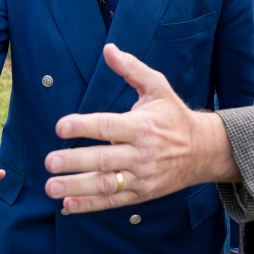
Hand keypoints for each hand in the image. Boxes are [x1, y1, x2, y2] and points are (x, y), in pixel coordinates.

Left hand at [44, 44, 239, 212]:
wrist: (203, 151)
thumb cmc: (173, 115)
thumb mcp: (158, 87)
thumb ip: (132, 68)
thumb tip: (109, 49)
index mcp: (142, 126)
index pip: (108, 126)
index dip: (84, 126)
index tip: (60, 126)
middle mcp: (141, 154)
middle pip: (104, 159)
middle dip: (75, 162)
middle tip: (50, 161)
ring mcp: (141, 177)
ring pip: (106, 184)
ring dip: (77, 187)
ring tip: (51, 187)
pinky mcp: (141, 194)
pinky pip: (113, 201)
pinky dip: (90, 205)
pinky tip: (68, 205)